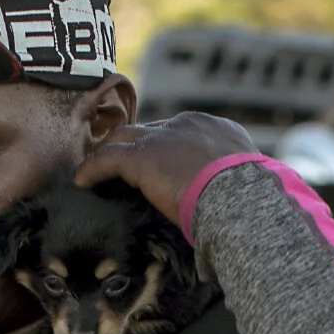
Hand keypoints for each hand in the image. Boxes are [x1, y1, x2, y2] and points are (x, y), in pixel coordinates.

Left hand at [74, 110, 253, 227]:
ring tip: (94, 172)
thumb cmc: (252, 205)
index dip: (163, 149)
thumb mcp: (245, 187)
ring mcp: (164, 137)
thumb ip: (228, 187)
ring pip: (124, 137)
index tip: (154, 167)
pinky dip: (93, 168)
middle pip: (149, 130)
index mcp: (215, 130)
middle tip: (116, 166)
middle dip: (133, 146)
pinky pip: (108, 157)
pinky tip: (82, 182)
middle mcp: (188, 124)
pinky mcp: (143, 156)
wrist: (244, 202)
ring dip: (108, 154)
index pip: (179, 133)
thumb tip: (227, 208)